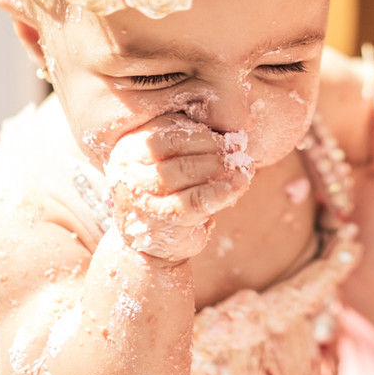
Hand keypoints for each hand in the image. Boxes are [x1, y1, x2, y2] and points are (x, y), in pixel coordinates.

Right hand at [105, 119, 253, 262]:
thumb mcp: (174, 158)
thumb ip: (194, 140)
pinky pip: (195, 201)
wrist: (153, 241)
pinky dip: (222, 191)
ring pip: (184, 172)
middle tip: (238, 152)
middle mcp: (130, 169)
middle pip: (175, 149)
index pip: (169, 133)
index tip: (229, 138)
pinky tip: (240, 184)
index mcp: (131, 146)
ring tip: (243, 167)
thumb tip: (234, 133)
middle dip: (213, 149)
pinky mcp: (161, 221)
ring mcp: (141, 197)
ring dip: (219, 168)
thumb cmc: (170, 191)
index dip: (203, 135)